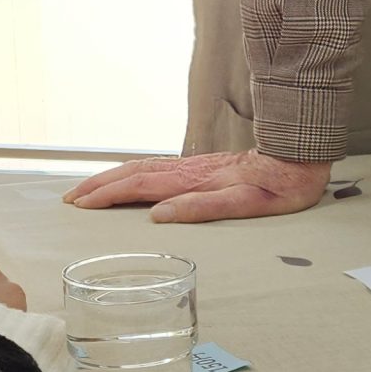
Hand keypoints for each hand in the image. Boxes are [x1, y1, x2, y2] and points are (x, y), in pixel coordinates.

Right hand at [63, 151, 332, 224]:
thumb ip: (204, 207)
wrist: (300, 157)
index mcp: (194, 180)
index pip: (140, 186)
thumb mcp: (249, 203)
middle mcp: (188, 170)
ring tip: (87, 189)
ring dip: (111, 177)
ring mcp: (193, 165)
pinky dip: (132, 172)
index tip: (81, 205)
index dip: (108, 195)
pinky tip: (127, 178)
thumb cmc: (280, 186)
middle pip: (133, 174)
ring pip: (142, 167)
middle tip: (70, 199)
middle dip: (99, 186)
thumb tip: (160, 214)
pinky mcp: (202, 166)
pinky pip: (155, 167)